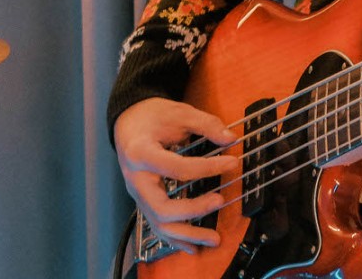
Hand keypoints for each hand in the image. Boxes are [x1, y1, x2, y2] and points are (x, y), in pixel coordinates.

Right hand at [113, 97, 239, 253]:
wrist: (129, 122)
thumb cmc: (153, 116)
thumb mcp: (180, 112)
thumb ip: (206, 124)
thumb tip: (230, 138)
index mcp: (141, 153)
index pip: (177, 168)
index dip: (208, 167)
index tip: (232, 162)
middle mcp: (135, 179)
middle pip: (162, 207)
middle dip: (194, 210)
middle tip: (220, 201)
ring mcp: (138, 194)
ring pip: (159, 224)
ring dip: (187, 235)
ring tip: (213, 239)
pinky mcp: (144, 201)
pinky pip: (157, 225)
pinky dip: (175, 238)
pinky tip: (192, 247)